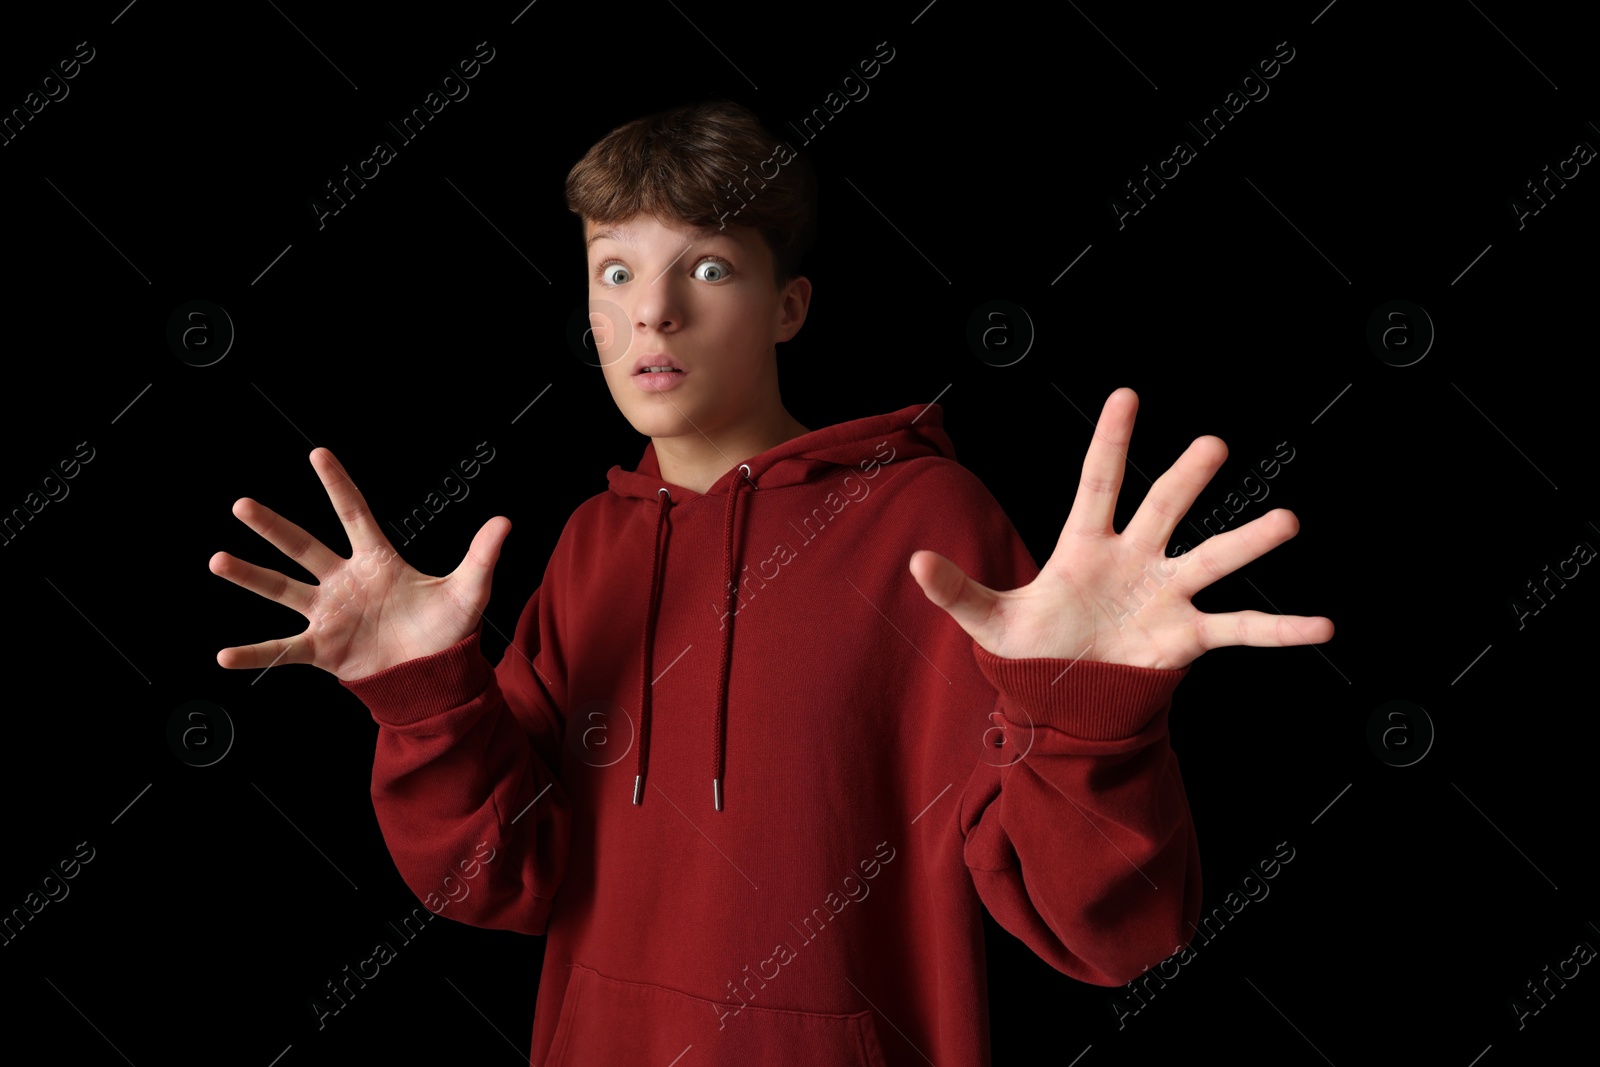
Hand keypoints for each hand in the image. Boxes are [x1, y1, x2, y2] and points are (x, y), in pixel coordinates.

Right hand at [210, 448, 510, 680]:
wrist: (435, 675)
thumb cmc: (447, 630)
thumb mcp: (468, 590)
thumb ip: (482, 556)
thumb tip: (505, 521)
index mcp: (377, 561)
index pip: (353, 514)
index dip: (337, 485)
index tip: (318, 454)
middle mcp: (345, 583)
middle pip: (303, 547)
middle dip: (273, 527)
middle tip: (243, 505)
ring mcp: (330, 615)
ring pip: (283, 589)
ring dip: (251, 576)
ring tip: (219, 560)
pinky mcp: (323, 649)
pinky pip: (282, 650)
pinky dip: (254, 654)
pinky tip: (225, 655)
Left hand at [909, 388, 1332, 670]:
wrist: (1065, 695)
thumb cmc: (1032, 647)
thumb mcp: (989, 620)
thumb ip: (957, 590)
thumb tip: (913, 563)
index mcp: (1084, 546)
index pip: (1098, 482)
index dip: (1111, 442)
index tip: (1127, 394)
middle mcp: (1134, 559)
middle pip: (1163, 508)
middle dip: (1186, 477)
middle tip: (1214, 444)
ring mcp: (1165, 594)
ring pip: (1212, 558)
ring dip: (1248, 541)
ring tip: (1287, 521)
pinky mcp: (1188, 636)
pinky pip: (1241, 627)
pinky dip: (1281, 629)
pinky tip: (1322, 626)